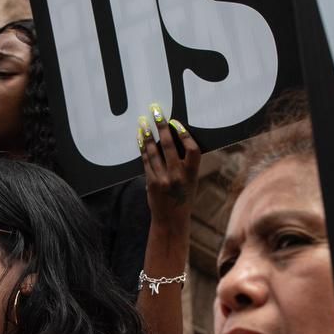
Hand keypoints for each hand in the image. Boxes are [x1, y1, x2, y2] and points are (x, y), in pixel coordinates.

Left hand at [138, 104, 201, 225]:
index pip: (192, 149)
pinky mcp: (151, 183)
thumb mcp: (191, 181)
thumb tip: (175, 139)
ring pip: (154, 152)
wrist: (171, 220)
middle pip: (170, 146)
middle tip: (156, 112)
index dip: (185, 134)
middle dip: (162, 127)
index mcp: (192, 174)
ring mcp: (163, 179)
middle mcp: (178, 176)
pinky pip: (146, 161)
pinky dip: (143, 148)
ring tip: (143, 122)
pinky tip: (140, 138)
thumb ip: (185, 164)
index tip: (176, 122)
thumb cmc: (183, 198)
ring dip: (148, 134)